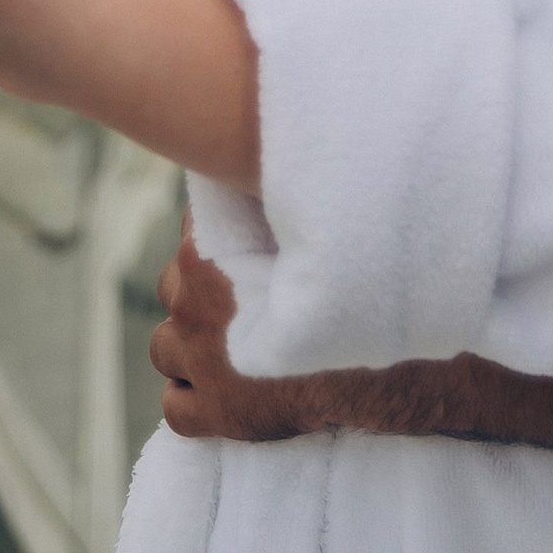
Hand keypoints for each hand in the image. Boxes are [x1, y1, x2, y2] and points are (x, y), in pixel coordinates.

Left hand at [150, 223, 552, 454]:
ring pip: (165, 348)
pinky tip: (228, 389)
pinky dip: (196, 399)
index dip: (222, 236)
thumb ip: (279, 189)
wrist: (388, 362)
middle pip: (172, 286)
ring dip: (192, 345)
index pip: (195, 229)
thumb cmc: (359, 280)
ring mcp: (198, 361)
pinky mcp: (212, 416)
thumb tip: (273, 136)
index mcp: (207, 250)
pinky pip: (176, 409)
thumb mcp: (316, 219)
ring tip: (234, 341)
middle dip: (202, 289)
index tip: (246, 242)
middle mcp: (190, 302)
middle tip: (246, 293)